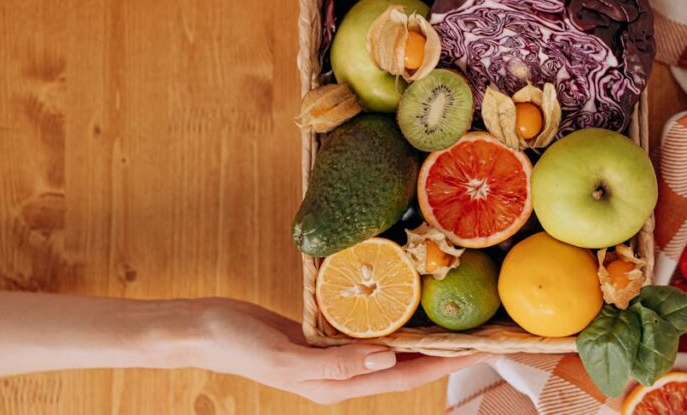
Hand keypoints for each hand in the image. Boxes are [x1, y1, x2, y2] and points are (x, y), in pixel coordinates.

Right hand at [187, 298, 493, 403]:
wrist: (204, 328)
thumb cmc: (239, 343)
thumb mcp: (285, 357)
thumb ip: (335, 365)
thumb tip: (388, 360)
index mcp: (336, 386)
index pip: (404, 378)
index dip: (444, 365)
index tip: (481, 348)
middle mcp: (341, 374)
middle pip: (406, 366)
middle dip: (445, 352)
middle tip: (482, 329)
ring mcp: (333, 356)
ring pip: (391, 348)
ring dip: (422, 336)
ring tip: (455, 315)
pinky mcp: (324, 336)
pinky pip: (369, 330)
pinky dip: (392, 319)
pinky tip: (404, 301)